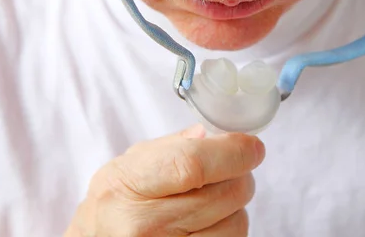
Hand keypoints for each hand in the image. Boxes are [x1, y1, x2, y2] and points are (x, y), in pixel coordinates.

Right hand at [64, 124, 264, 235]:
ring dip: (236, 206)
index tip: (252, 146)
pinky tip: (210, 221)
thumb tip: (214, 136)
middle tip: (232, 169)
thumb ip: (171, 146)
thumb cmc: (113, 204)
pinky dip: (229, 227)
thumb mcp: (128, 165)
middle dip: (240, 175)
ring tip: (214, 199)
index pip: (193, 165)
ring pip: (235, 223)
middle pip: (224, 194)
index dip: (232, 153)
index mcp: (128, 186)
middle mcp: (143, 225)